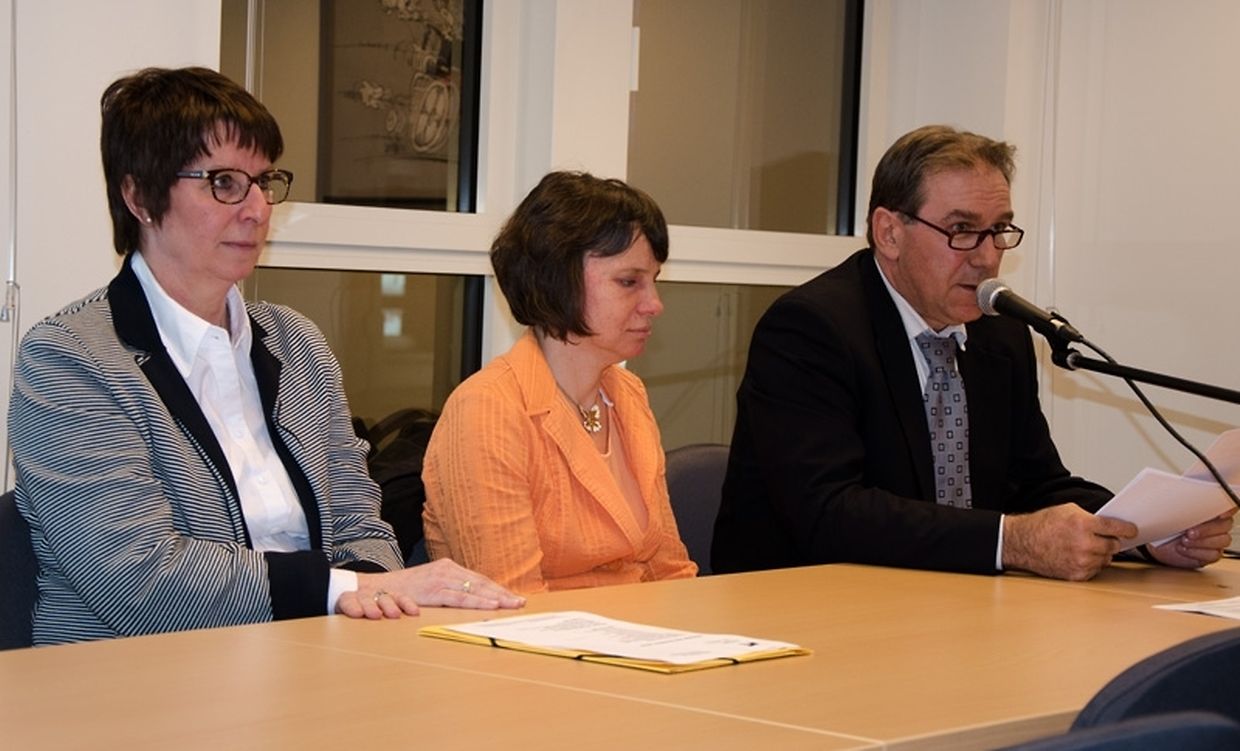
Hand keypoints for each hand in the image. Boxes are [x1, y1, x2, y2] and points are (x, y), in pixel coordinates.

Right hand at [336, 558, 524, 618]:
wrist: (376, 589)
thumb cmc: (404, 591)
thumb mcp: (428, 586)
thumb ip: (447, 590)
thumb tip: (467, 601)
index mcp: (447, 568)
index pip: (478, 579)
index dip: (497, 589)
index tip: (514, 598)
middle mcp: (447, 570)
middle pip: (481, 582)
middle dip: (502, 593)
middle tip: (521, 602)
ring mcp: (441, 578)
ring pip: (474, 589)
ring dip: (496, 598)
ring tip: (512, 604)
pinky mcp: (434, 589)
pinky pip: (460, 597)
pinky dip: (478, 602)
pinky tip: (491, 606)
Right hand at [1003, 503, 1137, 580]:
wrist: (1022, 543)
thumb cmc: (1042, 525)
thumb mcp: (1067, 510)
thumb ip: (1091, 518)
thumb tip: (1109, 526)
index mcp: (1083, 524)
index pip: (1116, 528)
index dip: (1127, 529)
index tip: (1132, 530)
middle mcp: (1084, 544)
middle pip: (1114, 546)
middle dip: (1110, 541)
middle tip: (1102, 538)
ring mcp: (1081, 562)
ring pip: (1106, 559)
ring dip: (1101, 554)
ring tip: (1086, 547)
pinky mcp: (1077, 575)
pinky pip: (1095, 570)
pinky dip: (1091, 564)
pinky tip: (1079, 556)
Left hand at [1147, 507, 1236, 568]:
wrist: (1158, 543)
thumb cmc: (1167, 524)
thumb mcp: (1170, 511)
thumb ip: (1181, 503)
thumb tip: (1178, 496)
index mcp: (1209, 509)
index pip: (1228, 506)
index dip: (1228, 509)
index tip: (1219, 514)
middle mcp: (1216, 524)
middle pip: (1225, 525)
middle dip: (1206, 529)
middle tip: (1189, 531)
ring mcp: (1215, 539)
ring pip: (1222, 540)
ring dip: (1201, 541)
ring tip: (1184, 540)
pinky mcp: (1211, 554)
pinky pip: (1213, 554)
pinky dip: (1196, 552)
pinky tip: (1184, 548)